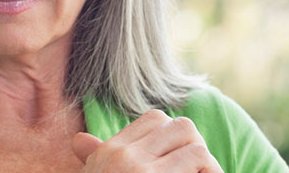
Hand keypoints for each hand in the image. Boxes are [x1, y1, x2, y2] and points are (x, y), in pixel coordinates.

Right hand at [71, 109, 222, 172]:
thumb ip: (94, 158)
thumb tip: (80, 139)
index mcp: (110, 153)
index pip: (155, 120)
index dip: (174, 136)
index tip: (179, 158)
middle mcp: (125, 158)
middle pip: (181, 127)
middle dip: (195, 146)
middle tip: (199, 171)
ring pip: (197, 149)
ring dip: (208, 167)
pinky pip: (201, 166)